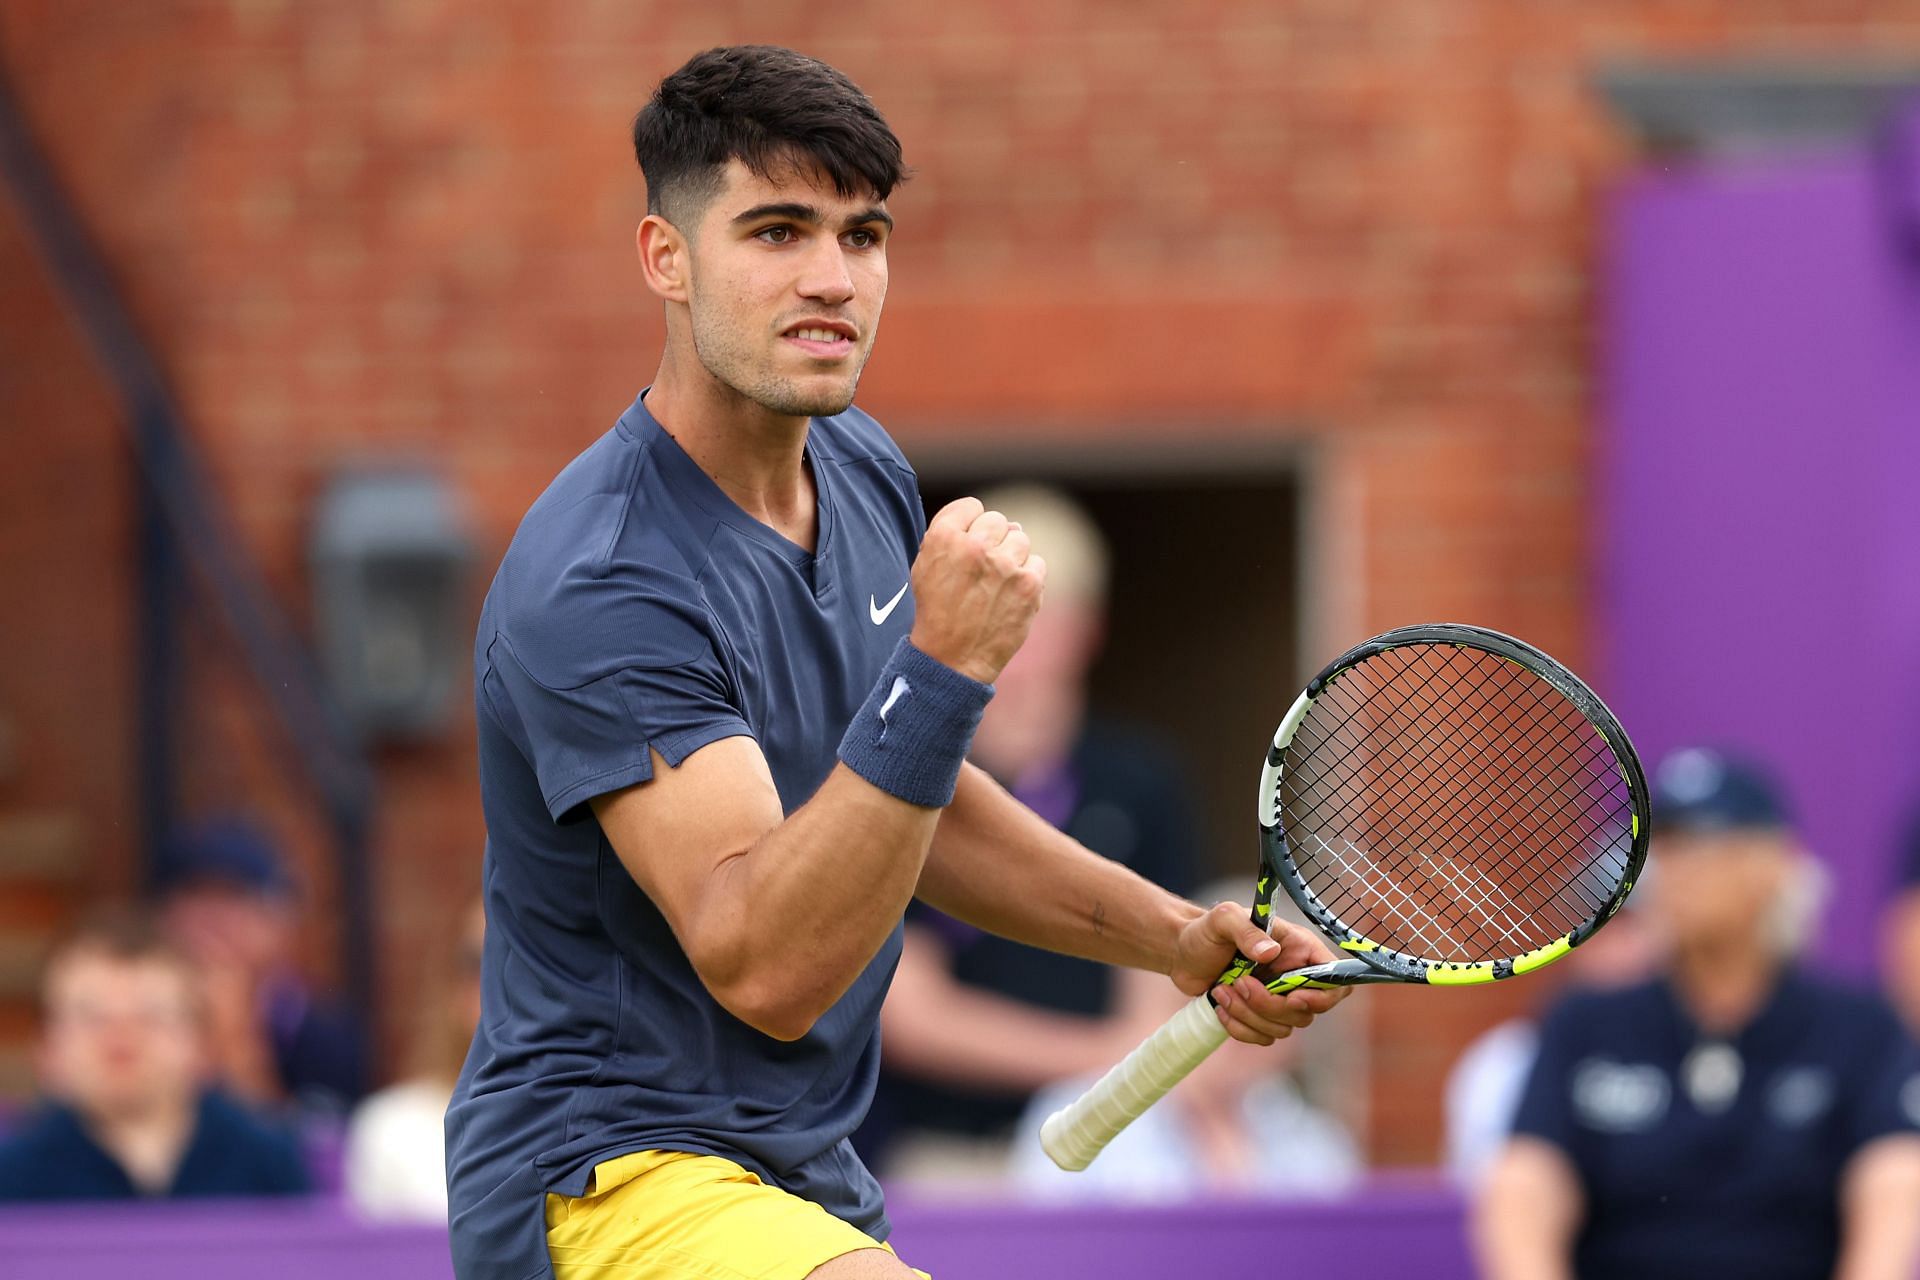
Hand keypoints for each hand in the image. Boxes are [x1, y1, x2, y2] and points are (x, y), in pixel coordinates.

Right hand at [908, 497, 1045, 683]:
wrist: (952, 659)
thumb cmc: (938, 611)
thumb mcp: (926, 566)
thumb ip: (953, 535)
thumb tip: (1007, 523)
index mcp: (944, 538)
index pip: (970, 506)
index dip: (970, 525)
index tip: (968, 545)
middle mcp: (976, 546)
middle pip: (996, 520)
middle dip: (991, 541)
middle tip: (982, 570)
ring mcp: (1005, 565)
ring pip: (1020, 539)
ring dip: (1011, 557)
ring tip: (996, 584)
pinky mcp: (1029, 584)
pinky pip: (1037, 563)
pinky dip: (1028, 577)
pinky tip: (1010, 595)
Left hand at [1171, 901, 1349, 1044]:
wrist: (1182, 953)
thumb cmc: (1206, 930)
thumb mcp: (1223, 919)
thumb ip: (1245, 929)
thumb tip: (1269, 951)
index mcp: (1299, 949)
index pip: (1335, 981)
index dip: (1322, 997)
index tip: (1292, 998)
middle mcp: (1295, 976)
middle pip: (1306, 1012)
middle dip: (1269, 1005)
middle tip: (1239, 983)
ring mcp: (1278, 999)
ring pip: (1283, 1028)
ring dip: (1249, 1015)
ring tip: (1222, 990)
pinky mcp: (1260, 1017)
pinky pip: (1262, 1037)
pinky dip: (1239, 1028)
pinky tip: (1220, 1006)